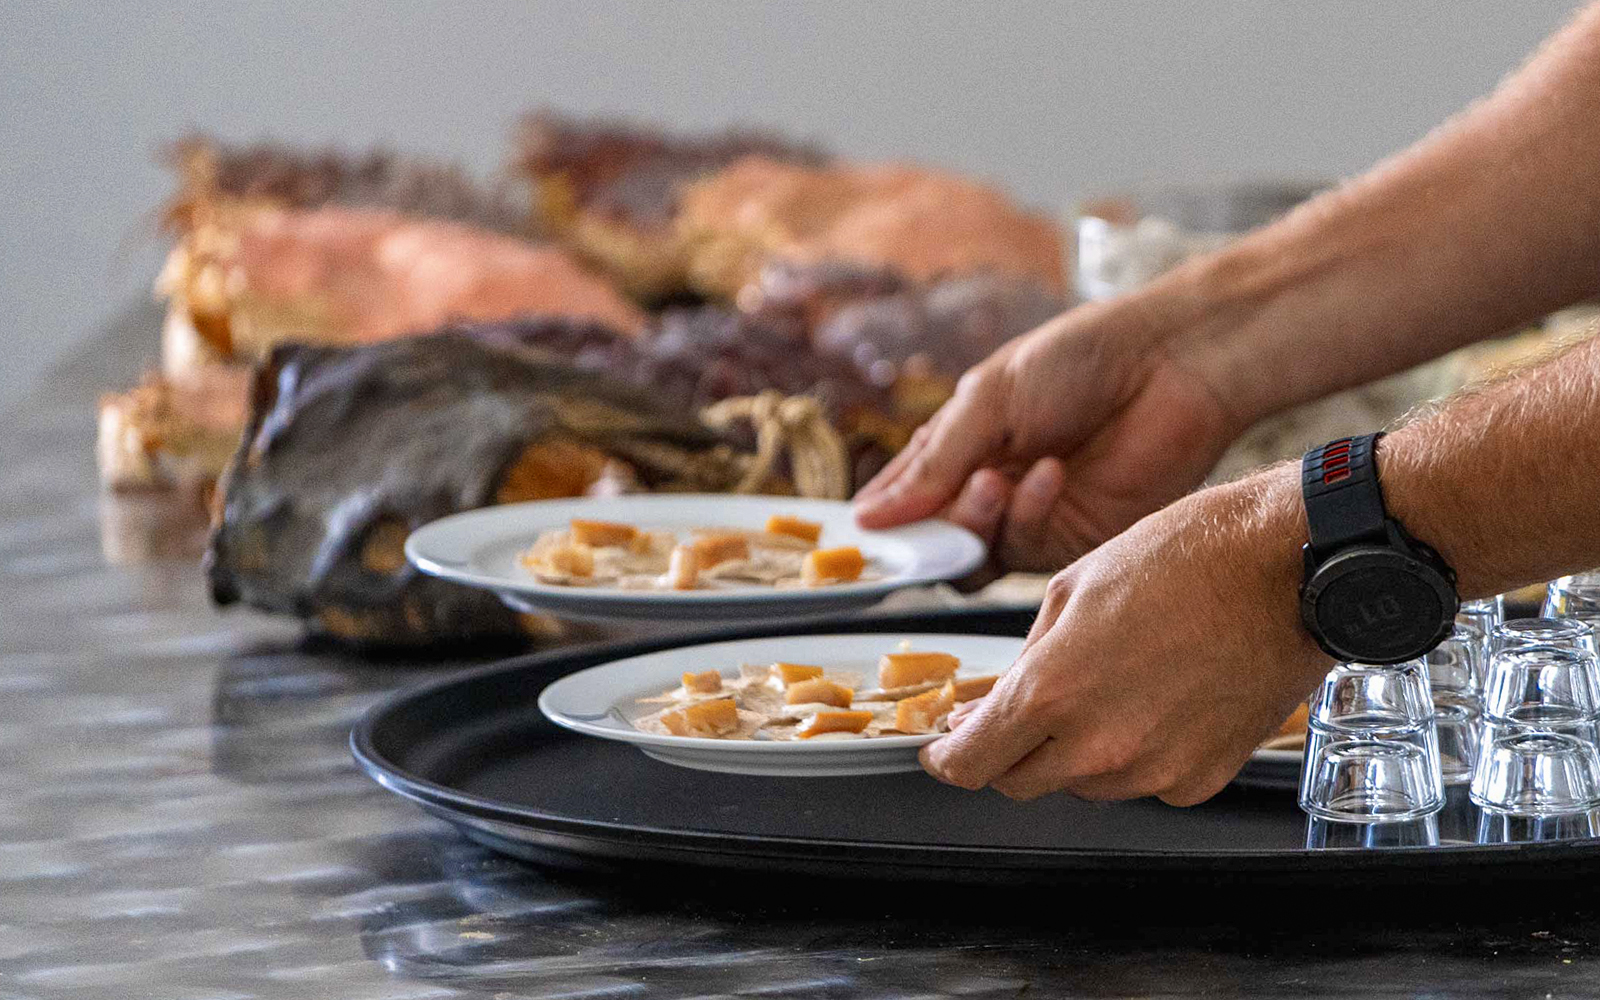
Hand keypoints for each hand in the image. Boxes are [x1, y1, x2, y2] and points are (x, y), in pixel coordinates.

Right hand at [854, 294, 1240, 571]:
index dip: (883, 519)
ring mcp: (1030, 518)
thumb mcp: (989, 400)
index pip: (903, 498)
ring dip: (978, 523)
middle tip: (943, 505)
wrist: (1173, 363)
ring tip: (996, 480)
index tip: (865, 533)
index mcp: (960, 447)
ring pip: (976, 558)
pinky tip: (1052, 475)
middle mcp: (989, 489)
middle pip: (934, 540)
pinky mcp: (1075, 539)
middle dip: (932, 528)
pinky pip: (1029, 551)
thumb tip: (868, 520)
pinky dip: (1030, 515)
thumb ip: (933, 465)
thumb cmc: (1078, 361)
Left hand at [921, 465, 1329, 804]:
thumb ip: (1026, 658)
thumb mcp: (1074, 587)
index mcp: (1052, 692)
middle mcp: (1099, 745)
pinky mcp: (1200, 779)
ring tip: (1111, 681)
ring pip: (1082, 783)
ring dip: (1075, 749)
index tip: (943, 748)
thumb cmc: (1187, 558)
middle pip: (1020, 781)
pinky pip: (1143, 781)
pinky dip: (1136, 753)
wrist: (1288, 569)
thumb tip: (996, 702)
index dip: (947, 757)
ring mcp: (1153, 769)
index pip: (972, 763)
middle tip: (1021, 709)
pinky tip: (1157, 698)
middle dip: (1008, 750)